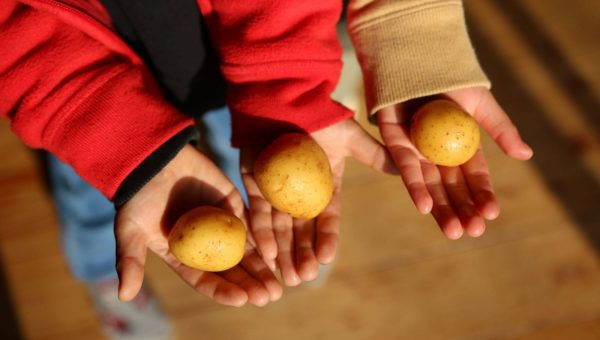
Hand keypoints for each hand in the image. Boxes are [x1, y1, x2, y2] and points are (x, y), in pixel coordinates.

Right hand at [115, 145, 281, 306]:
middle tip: (270, 297)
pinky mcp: (232, 204)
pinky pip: (252, 224)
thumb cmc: (137, 196)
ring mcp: (220, 225)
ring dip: (263, 268)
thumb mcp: (129, 229)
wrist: (153, 158)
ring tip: (279, 285)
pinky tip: (279, 251)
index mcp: (182, 256)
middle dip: (251, 284)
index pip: (205, 279)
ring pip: (246, 251)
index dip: (223, 291)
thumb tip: (124, 297)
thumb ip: (130, 261)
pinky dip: (265, 237)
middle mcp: (204, 245)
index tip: (241, 300)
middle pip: (232, 270)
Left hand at [241, 118, 396, 285]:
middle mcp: (300, 191)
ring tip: (286, 277)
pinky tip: (265, 253)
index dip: (327, 238)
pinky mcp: (255, 182)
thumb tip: (406, 166)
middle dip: (302, 254)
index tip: (328, 259)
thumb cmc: (320, 113)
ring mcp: (276, 188)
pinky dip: (261, 232)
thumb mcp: (349, 136)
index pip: (327, 217)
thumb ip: (373, 154)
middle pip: (301, 229)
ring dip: (282, 253)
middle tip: (303, 278)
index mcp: (323, 184)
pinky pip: (257, 211)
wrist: (285, 94)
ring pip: (280, 227)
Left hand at [379, 87, 532, 238]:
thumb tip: (526, 156)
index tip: (492, 213)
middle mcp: (437, 151)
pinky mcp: (394, 142)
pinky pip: (403, 167)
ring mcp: (415, 149)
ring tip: (453, 232)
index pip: (474, 175)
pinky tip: (425, 207)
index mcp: (460, 144)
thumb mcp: (480, 103)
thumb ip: (500, 128)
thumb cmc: (451, 77)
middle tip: (474, 232)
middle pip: (451, 187)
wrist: (417, 57)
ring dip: (441, 208)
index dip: (483, 194)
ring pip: (429, 184)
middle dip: (463, 210)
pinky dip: (415, 186)